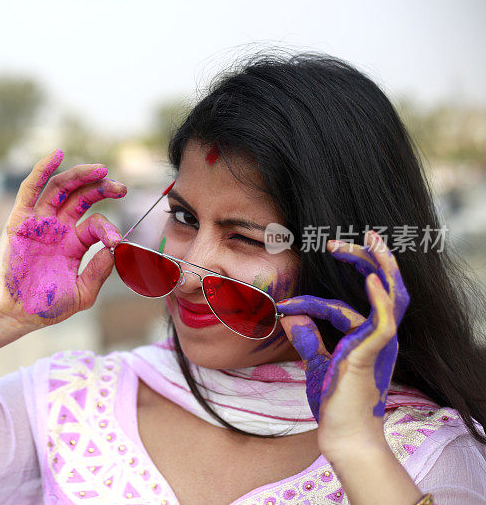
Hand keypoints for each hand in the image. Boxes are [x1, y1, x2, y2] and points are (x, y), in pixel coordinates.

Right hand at [0, 149, 126, 334]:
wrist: (12, 313)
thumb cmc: (44, 306)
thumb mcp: (82, 292)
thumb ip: (100, 270)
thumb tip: (117, 248)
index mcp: (73, 244)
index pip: (95, 223)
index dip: (109, 227)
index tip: (117, 239)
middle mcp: (57, 228)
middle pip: (81, 197)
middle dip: (102, 188)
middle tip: (120, 187)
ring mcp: (39, 222)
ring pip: (60, 188)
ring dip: (80, 175)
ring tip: (100, 169)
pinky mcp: (19, 219)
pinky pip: (30, 189)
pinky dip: (42, 169)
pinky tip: (57, 155)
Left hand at [275, 230, 409, 455]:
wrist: (342, 435)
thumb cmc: (334, 403)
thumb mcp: (317, 364)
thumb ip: (308, 339)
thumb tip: (291, 316)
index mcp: (368, 339)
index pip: (340, 308)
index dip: (309, 304)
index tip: (282, 306)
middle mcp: (380, 337)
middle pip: (383, 287)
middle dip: (365, 260)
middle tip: (342, 240)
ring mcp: (381, 343)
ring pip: (392, 295)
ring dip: (380, 266)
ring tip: (368, 240)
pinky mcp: (375, 353)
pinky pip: (385, 320)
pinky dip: (379, 298)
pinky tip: (369, 278)